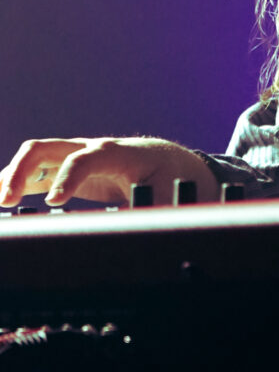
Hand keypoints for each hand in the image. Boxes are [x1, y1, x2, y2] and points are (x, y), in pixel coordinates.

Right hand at [0, 137, 219, 207]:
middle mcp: (88, 149)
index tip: (53, 202)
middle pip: (46, 148)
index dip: (67, 178)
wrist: (163, 159)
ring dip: (11, 176)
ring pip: (34, 157)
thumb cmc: (165, 172)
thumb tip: (144, 225)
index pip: (85, 158)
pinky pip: (34, 172)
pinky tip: (1, 197)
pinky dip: (13, 181)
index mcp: (114, 153)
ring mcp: (73, 156)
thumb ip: (154, 205)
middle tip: (7, 201)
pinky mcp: (65, 170)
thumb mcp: (168, 188)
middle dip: (21, 170)